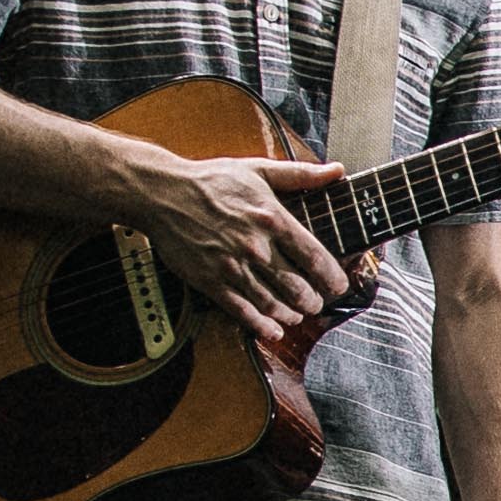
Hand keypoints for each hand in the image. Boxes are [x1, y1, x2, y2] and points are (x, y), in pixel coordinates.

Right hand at [134, 145, 358, 345]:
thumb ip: (301, 174)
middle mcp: (255, 247)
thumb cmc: (211, 180)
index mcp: (272, 219)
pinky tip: (273, 330)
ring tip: (297, 314)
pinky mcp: (211, 281)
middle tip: (316, 303)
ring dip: (291, 315)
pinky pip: (243, 313)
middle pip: (298, 289)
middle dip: (313, 302)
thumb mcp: (258, 170)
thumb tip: (338, 170)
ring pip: (273, 305)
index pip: (314, 258)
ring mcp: (232, 267)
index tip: (339, 286)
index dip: (333, 278)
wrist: (161, 193)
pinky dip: (263, 326)